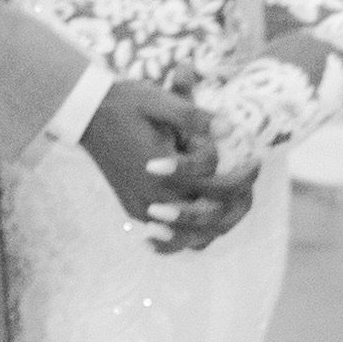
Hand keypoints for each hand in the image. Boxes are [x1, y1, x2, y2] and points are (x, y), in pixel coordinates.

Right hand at [79, 78, 255, 251]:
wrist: (86, 114)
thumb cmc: (125, 103)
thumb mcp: (159, 101)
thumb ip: (194, 117)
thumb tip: (230, 129)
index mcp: (166, 173)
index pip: (219, 187)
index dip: (244, 175)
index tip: (256, 160)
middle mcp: (154, 198)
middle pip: (212, 219)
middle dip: (238, 202)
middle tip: (249, 183)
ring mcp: (143, 209)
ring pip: (193, 238)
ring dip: (218, 223)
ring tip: (232, 201)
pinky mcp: (134, 212)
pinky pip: (169, 240)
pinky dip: (188, 236)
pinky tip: (200, 221)